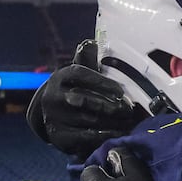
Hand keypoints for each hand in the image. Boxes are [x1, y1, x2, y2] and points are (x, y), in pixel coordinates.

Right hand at [26, 41, 145, 160]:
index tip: (120, 90)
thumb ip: (87, 60)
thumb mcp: (79, 74)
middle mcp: (53, 97)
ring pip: (87, 120)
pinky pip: (83, 137)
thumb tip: (92, 42)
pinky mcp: (58, 136)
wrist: (53, 114)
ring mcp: (54, 117)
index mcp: (60, 77)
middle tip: (128, 110)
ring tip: (128, 123)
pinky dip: (102, 136)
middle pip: (84, 99)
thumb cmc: (74, 89)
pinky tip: (117, 134)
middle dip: (109, 105)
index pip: (79, 74)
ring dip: (111, 122)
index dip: (101, 82)